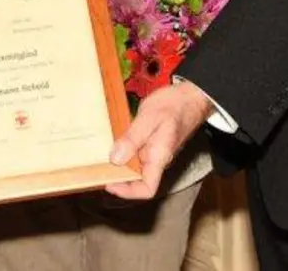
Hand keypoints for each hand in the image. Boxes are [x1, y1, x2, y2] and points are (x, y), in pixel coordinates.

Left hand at [105, 80, 214, 199]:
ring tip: (100, 155)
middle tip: (97, 167)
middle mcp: (157, 160)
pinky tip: (111, 142)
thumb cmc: (174, 105)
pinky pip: (135, 154)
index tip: (108, 182)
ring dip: (118, 164)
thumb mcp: (149, 118)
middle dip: (117, 178)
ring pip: (134, 167)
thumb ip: (133, 138)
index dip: (127, 192)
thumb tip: (115, 159)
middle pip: (137, 181)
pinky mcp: (151, 144)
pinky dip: (122, 151)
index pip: (147, 189)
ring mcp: (154, 152)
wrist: (190, 96)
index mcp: (159, 158)